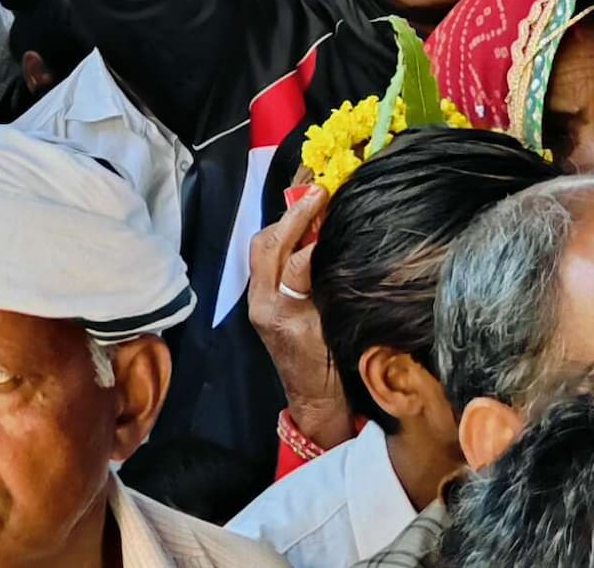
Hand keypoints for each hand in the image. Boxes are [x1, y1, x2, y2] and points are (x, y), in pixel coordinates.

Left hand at [247, 182, 345, 446]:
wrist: (315, 402)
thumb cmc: (330, 372)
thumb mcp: (333, 330)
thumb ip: (323, 288)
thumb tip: (324, 246)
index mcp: (279, 312)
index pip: (291, 258)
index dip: (308, 231)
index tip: (328, 202)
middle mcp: (262, 303)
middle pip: (266, 245)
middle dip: (290, 216)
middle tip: (320, 193)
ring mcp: (260, 302)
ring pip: (262, 249)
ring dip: (284, 224)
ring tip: (312, 207)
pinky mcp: (263, 303)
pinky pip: (266, 260)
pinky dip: (284, 240)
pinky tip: (306, 232)